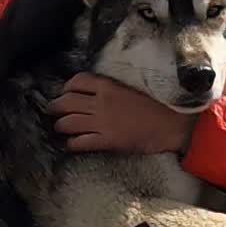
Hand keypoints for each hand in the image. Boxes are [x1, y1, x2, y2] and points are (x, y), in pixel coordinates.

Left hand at [47, 72, 194, 153]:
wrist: (172, 124)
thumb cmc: (158, 107)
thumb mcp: (131, 91)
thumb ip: (112, 92)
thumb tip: (97, 95)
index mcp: (109, 86)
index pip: (77, 81)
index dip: (67, 88)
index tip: (66, 93)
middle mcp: (101, 102)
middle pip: (66, 101)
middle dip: (55, 107)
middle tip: (53, 111)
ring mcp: (102, 122)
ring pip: (68, 122)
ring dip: (60, 126)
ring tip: (60, 128)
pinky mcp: (106, 140)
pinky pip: (80, 142)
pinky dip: (72, 144)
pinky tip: (72, 144)